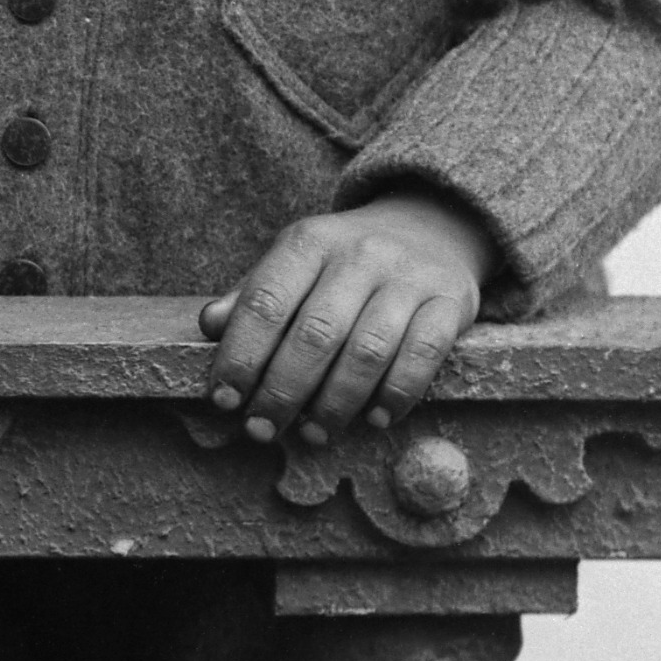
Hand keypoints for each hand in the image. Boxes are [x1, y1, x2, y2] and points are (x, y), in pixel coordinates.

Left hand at [197, 192, 493, 445]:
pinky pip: (424, 354)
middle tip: (263, 429)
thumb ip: (253, 295)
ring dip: (336, 403)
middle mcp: (359, 253)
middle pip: (315, 334)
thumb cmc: (345, 262)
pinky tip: (376, 418)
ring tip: (314, 433)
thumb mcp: (295, 263)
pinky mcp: (451, 300)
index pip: (265, 302)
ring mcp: (409, 276)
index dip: (240, 356)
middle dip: (283, 392)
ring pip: (368, 351)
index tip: (224, 399)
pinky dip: (397, 394)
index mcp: (309, 241)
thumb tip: (210, 325)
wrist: (431, 226)